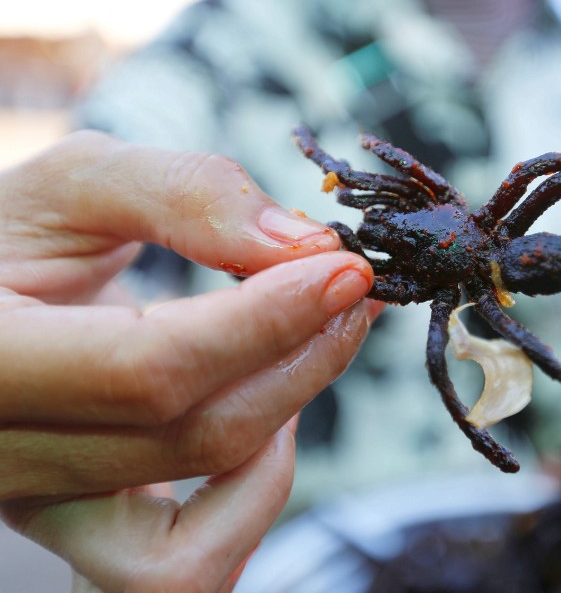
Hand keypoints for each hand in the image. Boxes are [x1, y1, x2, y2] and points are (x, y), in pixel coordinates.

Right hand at [0, 131, 377, 589]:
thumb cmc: (18, 236)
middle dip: (302, 361)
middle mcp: (2, 458)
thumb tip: (301, 247)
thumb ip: (184, 195)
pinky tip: (264, 418)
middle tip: (350, 293)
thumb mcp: (78, 183)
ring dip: (282, 436)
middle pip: (193, 440)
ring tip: (303, 347)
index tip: (344, 272)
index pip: (148, 370)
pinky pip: (183, 569)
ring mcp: (41, 509)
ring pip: (195, 531)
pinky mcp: (82, 531)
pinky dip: (248, 499)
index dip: (267, 322)